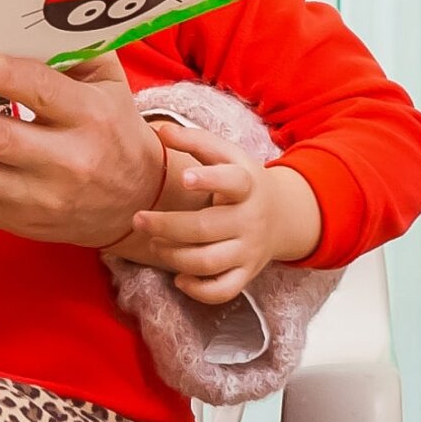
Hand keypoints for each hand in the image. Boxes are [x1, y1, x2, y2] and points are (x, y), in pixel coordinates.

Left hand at [0, 53, 166, 247]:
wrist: (134, 203)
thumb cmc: (112, 127)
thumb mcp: (107, 83)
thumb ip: (68, 51)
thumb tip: (7, 15)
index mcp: (90, 116)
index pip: (43, 93)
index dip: (2, 78)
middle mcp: (66, 161)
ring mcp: (37, 197)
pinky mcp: (14, 219)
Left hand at [109, 123, 320, 304]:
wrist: (282, 215)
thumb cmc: (241, 181)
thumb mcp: (227, 155)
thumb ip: (196, 140)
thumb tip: (160, 131)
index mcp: (247, 184)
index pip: (233, 181)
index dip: (210, 180)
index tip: (186, 177)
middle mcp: (250, 219)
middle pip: (207, 227)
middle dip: (167, 226)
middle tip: (138, 220)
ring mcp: (249, 250)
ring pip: (209, 261)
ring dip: (174, 256)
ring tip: (154, 244)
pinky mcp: (246, 274)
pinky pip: (223, 290)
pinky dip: (199, 290)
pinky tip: (179, 277)